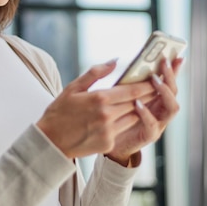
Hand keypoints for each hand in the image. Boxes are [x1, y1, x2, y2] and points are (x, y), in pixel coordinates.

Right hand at [36, 60, 154, 158]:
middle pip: (137, 103)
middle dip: (148, 95)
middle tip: (156, 87)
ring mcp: (109, 131)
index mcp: (99, 99)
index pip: (132, 90)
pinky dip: (124, 122)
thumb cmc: (59, 112)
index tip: (157, 78)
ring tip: (143, 100)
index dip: (147, 84)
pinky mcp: (108, 144)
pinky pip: (123, 130)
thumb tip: (115, 61)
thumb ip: (96, 73)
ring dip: (138, 109)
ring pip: (133, 117)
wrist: (50, 142)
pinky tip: (123, 117)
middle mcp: (107, 116)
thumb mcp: (73, 88)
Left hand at [106, 57, 183, 164]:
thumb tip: (123, 60)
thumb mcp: (122, 94)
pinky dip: (146, 113)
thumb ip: (128, 81)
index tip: (175, 55)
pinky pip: (153, 124)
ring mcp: (158, 123)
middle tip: (163, 62)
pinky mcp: (149, 135)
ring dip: (165, 92)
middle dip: (171, 76)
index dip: (174, 69)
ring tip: (154, 80)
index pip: (170, 81)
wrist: (106, 140)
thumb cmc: (115, 114)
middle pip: (174, 91)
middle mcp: (161, 110)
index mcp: (156, 99)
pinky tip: (137, 103)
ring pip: (172, 107)